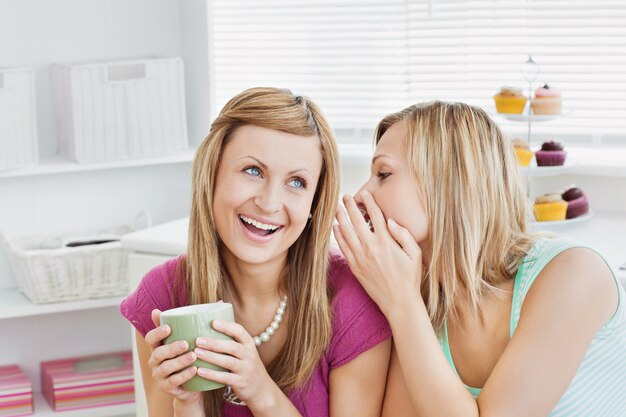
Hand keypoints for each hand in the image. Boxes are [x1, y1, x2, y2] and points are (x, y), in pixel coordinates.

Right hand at [145, 310, 202, 407]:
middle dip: (171, 347)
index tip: (168, 327)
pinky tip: (195, 370)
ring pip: (165, 368)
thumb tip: (220, 300)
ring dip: (179, 361)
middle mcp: (156, 360)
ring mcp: (160, 375)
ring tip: (193, 356)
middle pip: (158, 353)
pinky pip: (173, 382)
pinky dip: (183, 376)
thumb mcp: (194, 339)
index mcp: (160, 346)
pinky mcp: (167, 387)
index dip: (156, 331)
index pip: (151, 337)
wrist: (195, 385)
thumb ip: (200, 323)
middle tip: (186, 343)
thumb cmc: (194, 356)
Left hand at [194, 320, 275, 409]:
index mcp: (249, 344)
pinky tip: (200, 371)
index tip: (213, 322)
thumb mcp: (245, 350)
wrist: (261, 388)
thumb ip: (232, 338)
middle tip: (198, 340)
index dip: (227, 326)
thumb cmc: (246, 364)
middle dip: (214, 343)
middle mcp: (249, 355)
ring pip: (228, 361)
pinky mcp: (241, 382)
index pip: (240, 331)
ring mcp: (246, 369)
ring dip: (211, 357)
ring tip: (196, 353)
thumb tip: (213, 315)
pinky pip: (225, 378)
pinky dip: (212, 374)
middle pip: (232, 346)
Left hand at [333, 191, 422, 316]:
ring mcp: (361, 257)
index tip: (364, 194)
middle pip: (357, 221)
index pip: (375, 216)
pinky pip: (343, 248)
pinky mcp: (355, 267)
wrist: (399, 302)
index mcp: (386, 242)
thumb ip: (404, 234)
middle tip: (345, 196)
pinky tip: (335, 227)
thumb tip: (390, 221)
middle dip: (350, 206)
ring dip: (341, 218)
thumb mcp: (415, 254)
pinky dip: (338, 236)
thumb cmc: (410, 278)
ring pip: (346, 232)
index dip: (369, 202)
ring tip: (337, 208)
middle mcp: (371, 247)